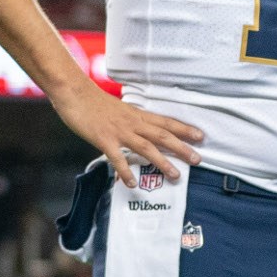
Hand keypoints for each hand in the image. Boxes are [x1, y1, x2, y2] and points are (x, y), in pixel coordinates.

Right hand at [51, 82, 203, 188]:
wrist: (75, 92)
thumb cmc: (95, 102)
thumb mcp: (119, 110)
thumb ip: (130, 121)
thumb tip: (139, 132)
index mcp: (138, 115)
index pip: (166, 122)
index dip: (184, 129)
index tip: (200, 136)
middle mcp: (133, 123)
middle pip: (163, 136)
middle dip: (182, 148)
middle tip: (198, 159)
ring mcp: (119, 132)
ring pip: (146, 147)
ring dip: (162, 162)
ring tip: (175, 175)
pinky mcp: (104, 139)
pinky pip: (117, 158)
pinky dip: (125, 170)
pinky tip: (132, 183)